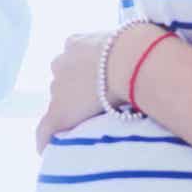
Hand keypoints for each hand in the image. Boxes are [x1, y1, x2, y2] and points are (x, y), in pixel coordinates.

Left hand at [33, 22, 163, 152]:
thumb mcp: (130, 40)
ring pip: (58, 103)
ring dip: (70, 113)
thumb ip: (126, 48)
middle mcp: (61, 63)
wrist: (130, 61)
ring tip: (85, 125)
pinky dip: (47, 141)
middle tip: (96, 106)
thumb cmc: (138, 48)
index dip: (84, 74)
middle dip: (75, 92)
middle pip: (63, 81)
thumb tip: (146, 52)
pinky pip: (46, 130)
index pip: (73, 61)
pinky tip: (49, 151)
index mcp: (77, 44)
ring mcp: (58, 89)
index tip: (95, 84)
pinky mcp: (59, 112)